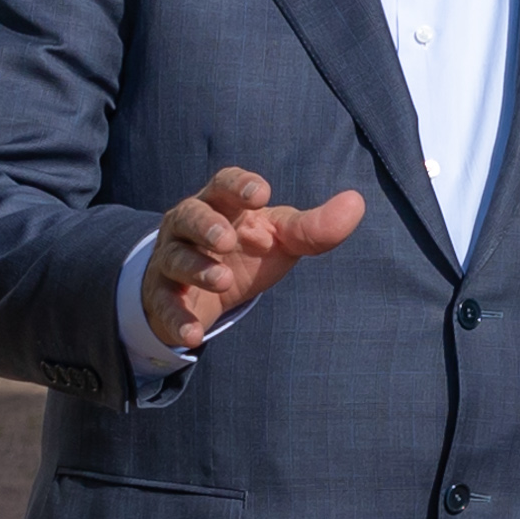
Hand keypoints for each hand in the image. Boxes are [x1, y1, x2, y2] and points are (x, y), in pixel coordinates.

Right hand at [142, 167, 364, 349]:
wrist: (203, 290)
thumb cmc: (248, 251)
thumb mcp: (281, 238)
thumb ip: (315, 227)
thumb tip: (356, 203)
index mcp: (222, 204)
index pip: (224, 184)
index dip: (239, 185)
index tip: (261, 194)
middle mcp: (190, 227)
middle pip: (188, 215)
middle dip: (206, 225)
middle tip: (227, 238)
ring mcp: (172, 260)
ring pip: (175, 259)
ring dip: (196, 269)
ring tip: (220, 280)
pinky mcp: (163, 297)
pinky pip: (165, 305)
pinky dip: (177, 319)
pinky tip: (193, 335)